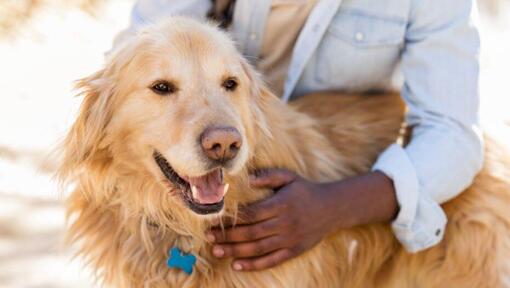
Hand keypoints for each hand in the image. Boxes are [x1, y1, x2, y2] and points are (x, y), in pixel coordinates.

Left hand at [207, 169, 351, 270]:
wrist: (332, 208)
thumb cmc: (305, 190)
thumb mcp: (288, 177)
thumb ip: (268, 176)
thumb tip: (246, 180)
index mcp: (280, 204)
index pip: (251, 214)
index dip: (232, 219)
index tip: (215, 220)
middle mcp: (284, 223)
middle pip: (251, 233)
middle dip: (228, 236)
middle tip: (209, 238)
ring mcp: (290, 239)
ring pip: (258, 249)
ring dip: (235, 251)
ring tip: (217, 251)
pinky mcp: (294, 251)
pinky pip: (271, 260)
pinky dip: (253, 265)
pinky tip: (237, 265)